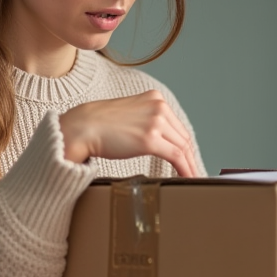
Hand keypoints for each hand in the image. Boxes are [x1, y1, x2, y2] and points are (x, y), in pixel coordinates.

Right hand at [60, 90, 198, 177]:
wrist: (82, 127)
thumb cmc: (99, 124)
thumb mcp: (129, 113)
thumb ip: (145, 120)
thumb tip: (157, 138)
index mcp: (154, 98)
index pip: (177, 125)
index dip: (184, 144)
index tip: (188, 156)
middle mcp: (158, 107)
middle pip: (183, 136)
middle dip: (190, 156)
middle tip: (194, 171)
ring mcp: (155, 122)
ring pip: (182, 147)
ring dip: (190, 165)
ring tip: (193, 178)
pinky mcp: (150, 139)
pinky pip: (176, 157)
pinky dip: (186, 169)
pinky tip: (189, 178)